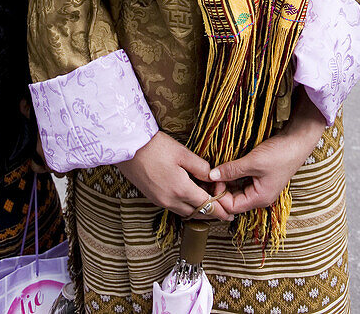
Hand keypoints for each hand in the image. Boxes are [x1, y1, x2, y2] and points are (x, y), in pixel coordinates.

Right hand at [118, 132, 233, 221]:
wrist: (129, 147)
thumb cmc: (156, 147)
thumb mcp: (182, 153)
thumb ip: (200, 167)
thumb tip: (212, 176)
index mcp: (181, 189)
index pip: (206, 206)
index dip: (220, 210)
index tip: (231, 213)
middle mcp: (170, 200)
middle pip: (196, 213)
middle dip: (211, 213)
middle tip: (223, 210)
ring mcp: (160, 201)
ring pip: (185, 212)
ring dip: (198, 210)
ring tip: (208, 203)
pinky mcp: (153, 197)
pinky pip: (174, 207)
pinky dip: (185, 205)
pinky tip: (189, 196)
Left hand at [208, 93, 325, 213]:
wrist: (297, 141)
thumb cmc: (280, 154)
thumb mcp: (253, 162)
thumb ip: (231, 170)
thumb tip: (211, 175)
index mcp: (259, 198)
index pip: (232, 207)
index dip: (219, 195)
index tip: (211, 179)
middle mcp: (259, 196)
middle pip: (233, 200)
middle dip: (221, 189)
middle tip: (209, 175)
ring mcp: (260, 187)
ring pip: (236, 190)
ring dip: (226, 181)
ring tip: (215, 170)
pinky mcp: (260, 177)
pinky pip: (242, 181)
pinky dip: (232, 176)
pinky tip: (225, 166)